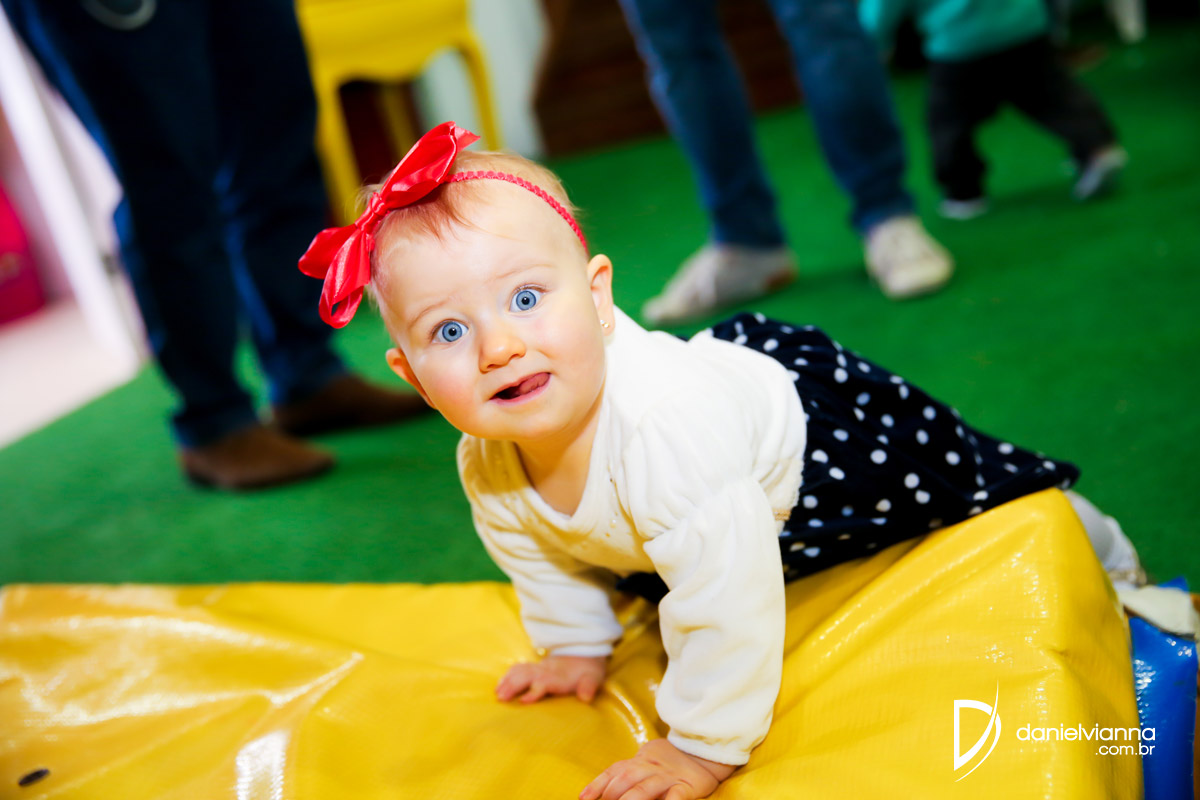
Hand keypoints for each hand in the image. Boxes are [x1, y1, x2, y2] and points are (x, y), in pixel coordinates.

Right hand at [495, 653, 606, 703]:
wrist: (585, 652)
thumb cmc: (588, 670)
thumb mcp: (594, 678)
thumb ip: (589, 686)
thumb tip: (585, 697)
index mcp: (560, 676)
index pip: (544, 682)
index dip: (534, 691)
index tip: (523, 701)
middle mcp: (546, 670)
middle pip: (526, 675)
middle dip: (513, 686)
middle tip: (501, 699)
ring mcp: (539, 668)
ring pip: (520, 671)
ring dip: (507, 681)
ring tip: (497, 694)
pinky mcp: (535, 668)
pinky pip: (518, 669)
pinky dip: (507, 676)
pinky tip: (499, 686)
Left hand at [580, 738, 736, 799]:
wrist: (702, 752)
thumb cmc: (667, 763)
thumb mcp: (645, 763)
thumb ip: (626, 774)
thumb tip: (600, 792)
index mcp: (639, 762)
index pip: (614, 771)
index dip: (597, 784)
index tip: (583, 798)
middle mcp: (651, 768)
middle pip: (627, 777)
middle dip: (612, 793)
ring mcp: (669, 778)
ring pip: (646, 788)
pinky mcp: (687, 786)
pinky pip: (677, 796)